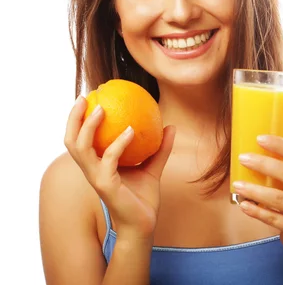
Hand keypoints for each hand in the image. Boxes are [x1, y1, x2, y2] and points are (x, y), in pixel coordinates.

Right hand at [64, 95, 174, 239]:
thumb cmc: (143, 198)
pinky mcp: (106, 186)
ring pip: (81, 149)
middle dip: (74, 118)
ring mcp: (96, 178)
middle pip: (71, 141)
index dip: (78, 120)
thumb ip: (160, 148)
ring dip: (89, 127)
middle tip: (86, 97)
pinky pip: (109, 160)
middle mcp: (91, 170)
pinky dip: (118, 143)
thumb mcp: (153, 167)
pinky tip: (132, 130)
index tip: (87, 98)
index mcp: (97, 165)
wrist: (144, 225)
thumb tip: (170, 125)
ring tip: (102, 109)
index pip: (80, 139)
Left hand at [232, 135, 282, 252]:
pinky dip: (257, 211)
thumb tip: (255, 152)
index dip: (279, 144)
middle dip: (263, 164)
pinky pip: (274, 219)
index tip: (259, 138)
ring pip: (278, 198)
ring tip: (237, 185)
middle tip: (243, 158)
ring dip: (255, 190)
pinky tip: (244, 205)